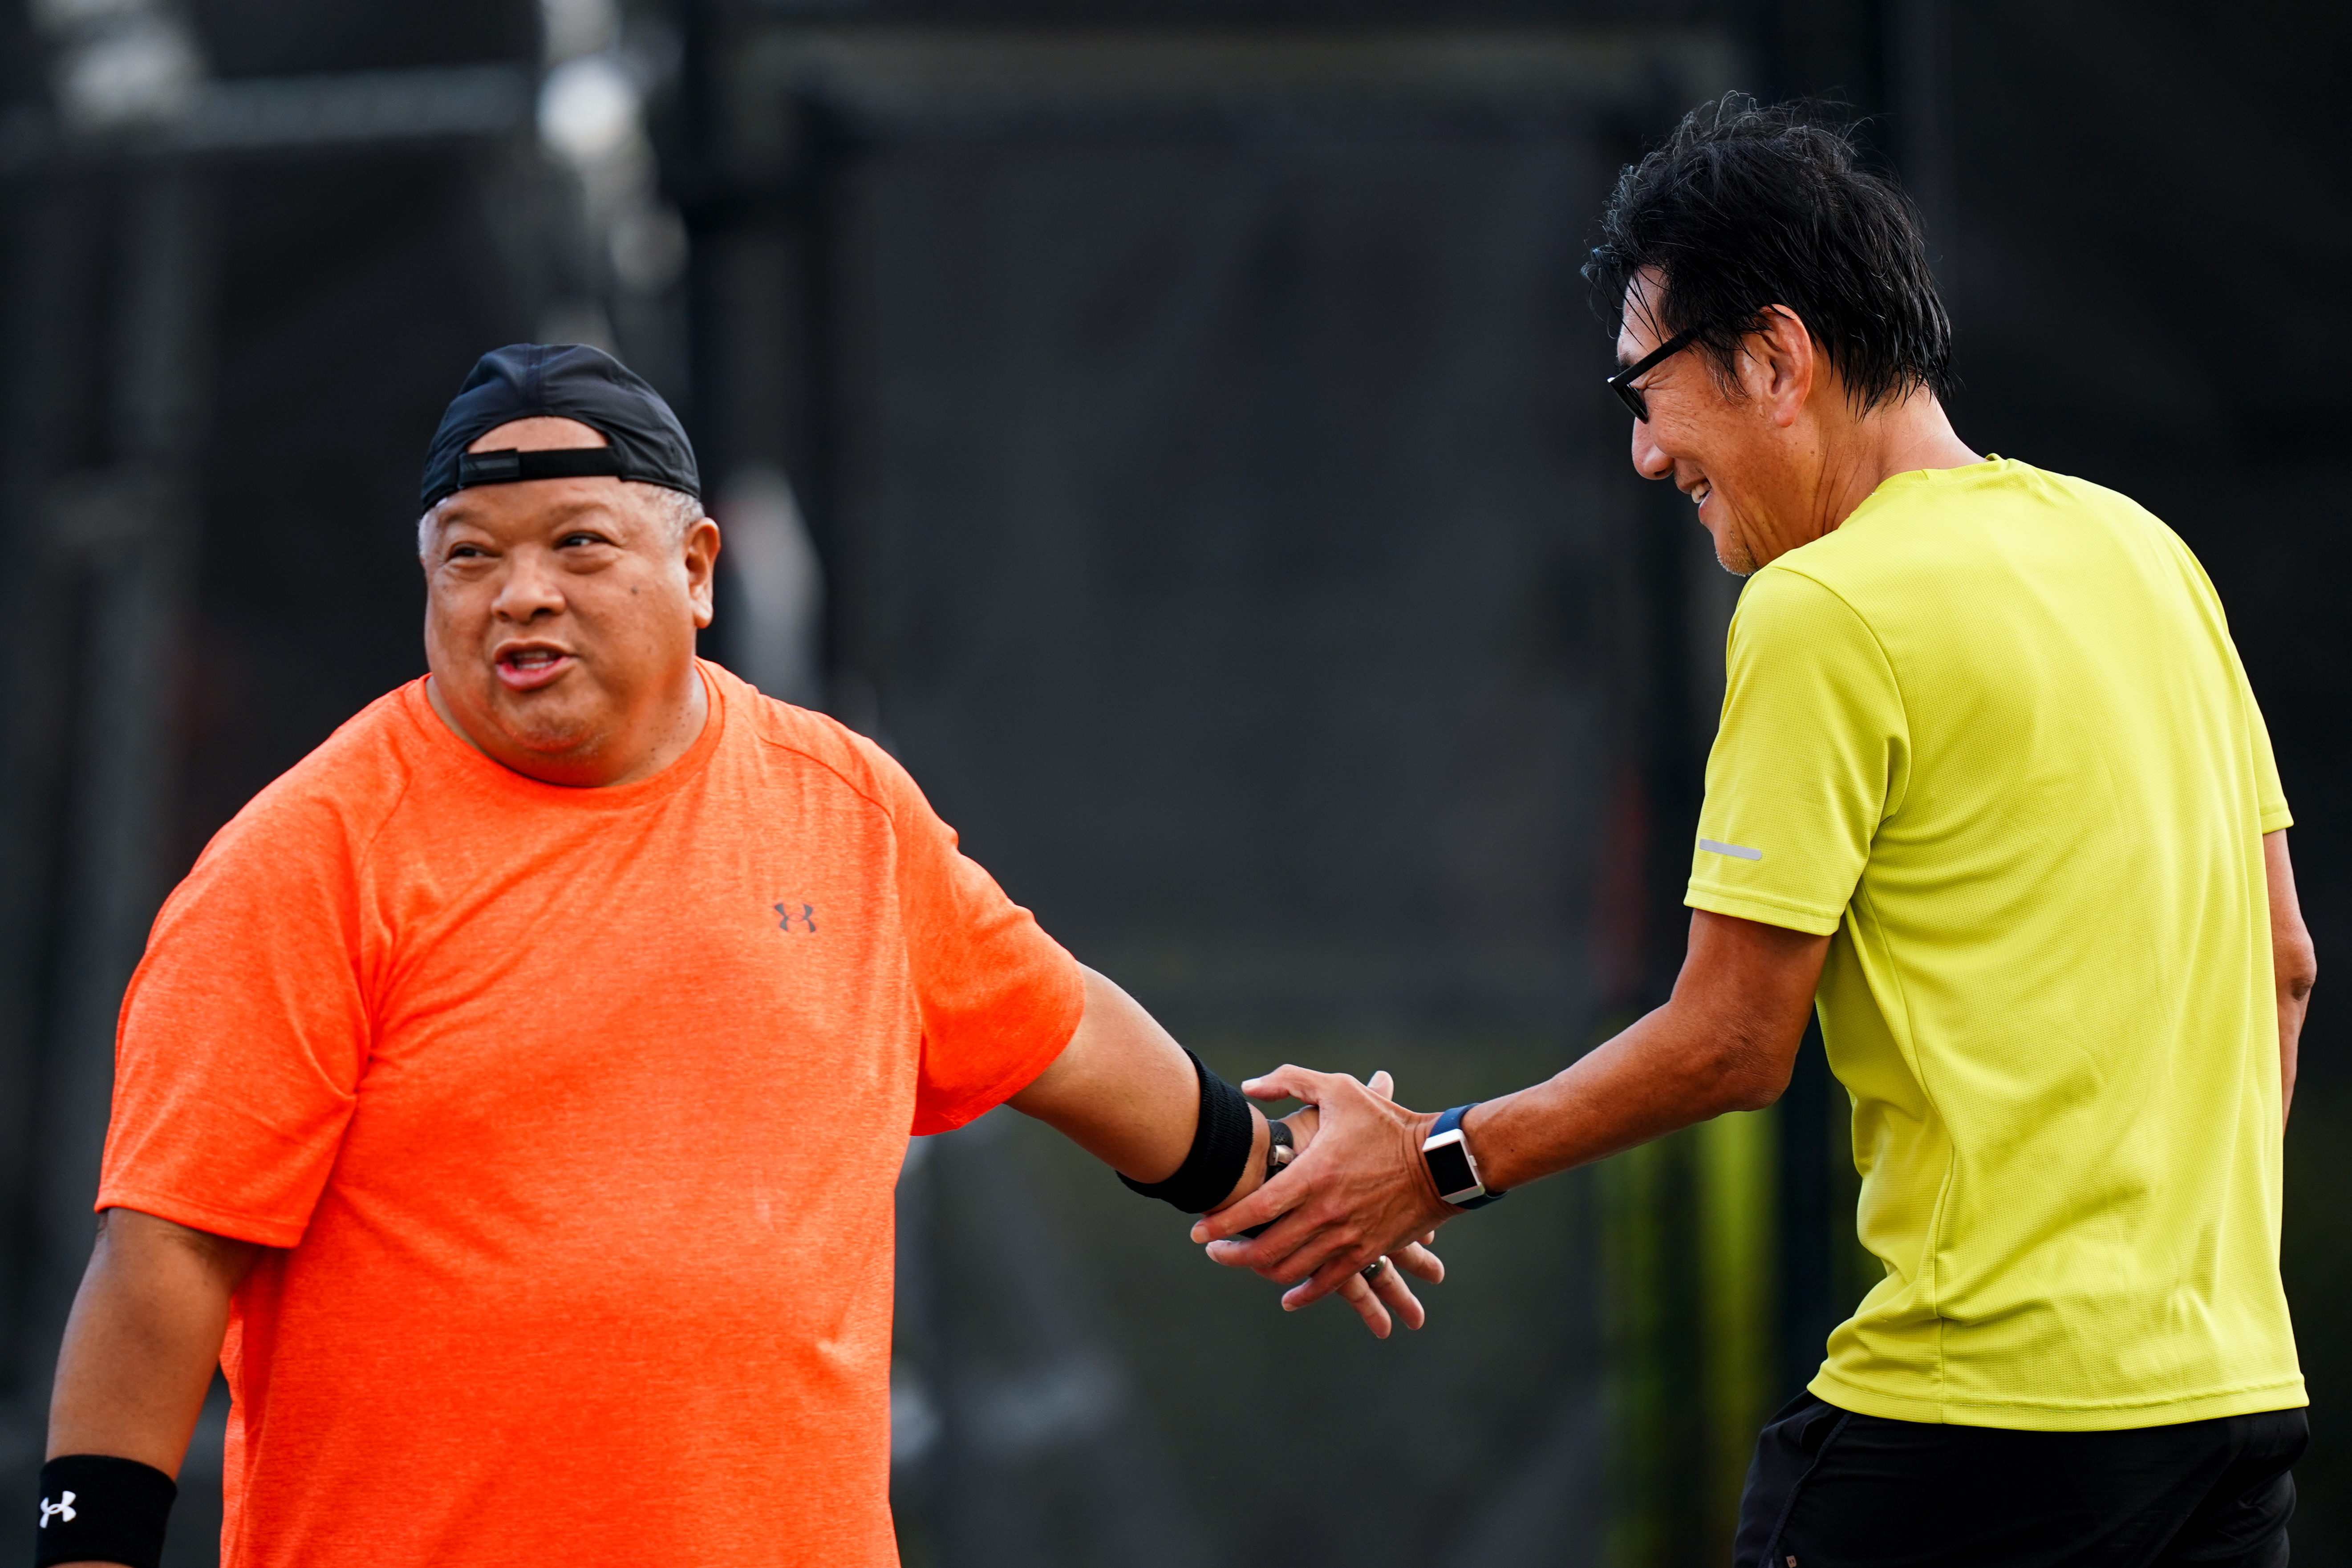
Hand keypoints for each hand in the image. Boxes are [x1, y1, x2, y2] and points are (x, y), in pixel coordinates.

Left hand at [1197, 1067, 1453, 1316]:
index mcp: (1315, 1173)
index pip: (1256, 1208)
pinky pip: (1327, 1284)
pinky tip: (1287, 1295)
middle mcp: (1326, 1211)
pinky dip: (1302, 1294)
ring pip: (1291, 1269)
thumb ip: (1290, 1081)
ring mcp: (1347, 1236)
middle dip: (1231, 1254)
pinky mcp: (1366, 1251)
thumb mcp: (1339, 1089)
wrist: (1439, 1161)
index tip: (1197, 1233)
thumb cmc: (1387, 1121)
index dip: (1222, 1223)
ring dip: (1260, 1271)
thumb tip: (1248, 1087)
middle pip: (1265, 1247)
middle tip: (1213, 1251)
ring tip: (1244, 1262)